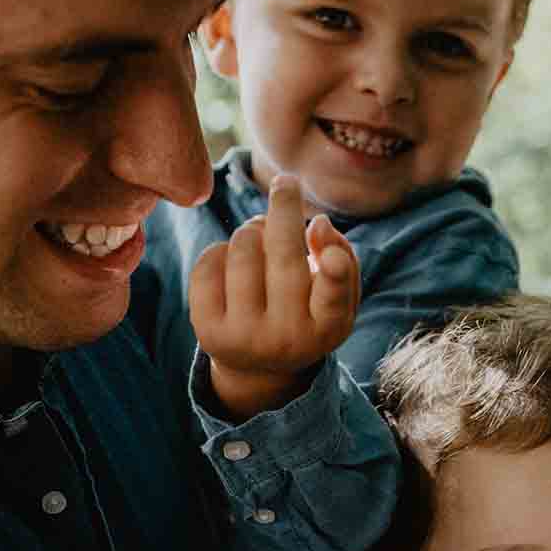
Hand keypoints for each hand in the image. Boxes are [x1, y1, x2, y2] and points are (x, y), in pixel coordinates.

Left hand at [189, 172, 359, 418]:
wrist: (259, 366)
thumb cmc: (307, 314)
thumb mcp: (336, 296)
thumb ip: (341, 258)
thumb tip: (318, 224)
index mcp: (325, 330)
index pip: (332, 299)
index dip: (334, 274)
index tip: (332, 256)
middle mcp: (286, 339)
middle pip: (283, 256)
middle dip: (284, 209)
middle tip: (286, 183)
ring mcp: (244, 337)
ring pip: (244, 248)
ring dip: (252, 231)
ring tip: (260, 241)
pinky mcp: (208, 330)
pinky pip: (210, 261)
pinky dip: (222, 250)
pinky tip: (233, 264)